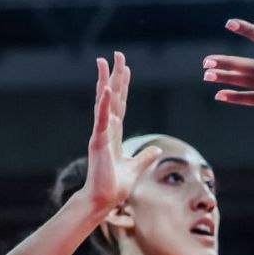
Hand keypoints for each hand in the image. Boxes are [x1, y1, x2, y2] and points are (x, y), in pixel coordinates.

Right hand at [82, 53, 162, 211]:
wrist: (103, 200)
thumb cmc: (115, 185)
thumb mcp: (136, 167)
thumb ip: (145, 156)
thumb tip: (156, 149)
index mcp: (115, 133)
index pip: (120, 103)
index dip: (122, 86)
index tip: (124, 67)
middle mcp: (106, 129)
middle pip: (112, 97)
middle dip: (115, 75)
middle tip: (116, 54)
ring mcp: (101, 134)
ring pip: (104, 102)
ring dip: (105, 82)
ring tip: (105, 62)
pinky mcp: (98, 141)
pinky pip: (102, 119)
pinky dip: (103, 104)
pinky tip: (105, 89)